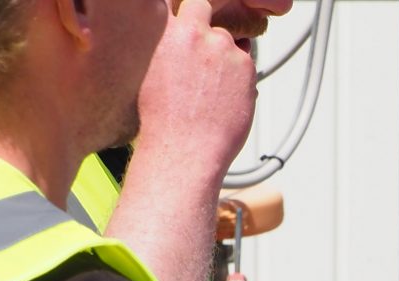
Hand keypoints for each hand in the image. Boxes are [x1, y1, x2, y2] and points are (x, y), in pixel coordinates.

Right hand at [134, 0, 257, 183]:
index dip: (190, 12)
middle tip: (203, 58)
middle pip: (209, 15)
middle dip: (208, 31)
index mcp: (167, 32)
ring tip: (210, 90)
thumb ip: (168, 46)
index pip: (186, 3)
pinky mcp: (247, 65)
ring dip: (226, 58)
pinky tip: (224, 99)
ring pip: (231, 43)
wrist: (185, 149)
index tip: (192, 21)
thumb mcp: (151, 71)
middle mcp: (196, 33)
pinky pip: (246, 64)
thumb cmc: (162, 119)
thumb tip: (176, 39)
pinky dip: (240, 78)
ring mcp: (224, 48)